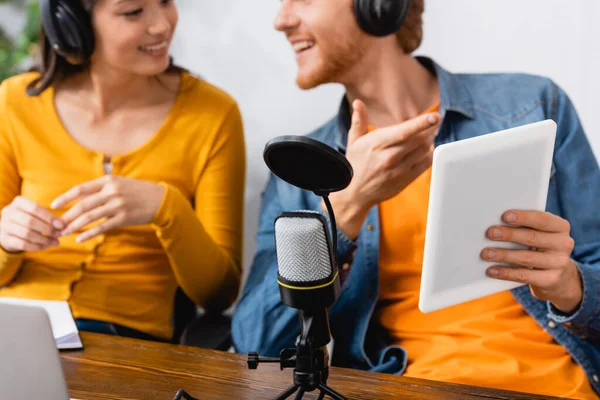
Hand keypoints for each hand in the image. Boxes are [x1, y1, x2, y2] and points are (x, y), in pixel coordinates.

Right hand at [0, 196, 63, 251]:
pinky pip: (22, 244)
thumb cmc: (29, 219)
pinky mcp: (4, 238)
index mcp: (18, 202)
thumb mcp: (37, 214)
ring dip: (44, 239)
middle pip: (30, 221)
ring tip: (55, 242)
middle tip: (59, 234)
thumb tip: (63, 225)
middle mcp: (8, 212)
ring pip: (26, 233)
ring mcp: (4, 225)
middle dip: (47, 229)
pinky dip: (36, 246)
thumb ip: (48, 218)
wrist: (10, 231)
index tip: (61, 225)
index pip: (35, 208)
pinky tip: (45, 246)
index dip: (49, 217)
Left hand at [51, 175, 164, 242]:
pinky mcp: (124, 218)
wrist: (160, 199)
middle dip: (67, 216)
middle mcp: (112, 192)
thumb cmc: (137, 191)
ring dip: (75, 226)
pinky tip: (80, 238)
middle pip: (83, 205)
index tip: (54, 206)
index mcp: (108, 180)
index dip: (65, 198)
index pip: (81, 189)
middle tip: (57, 224)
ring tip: (64, 233)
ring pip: (90, 217)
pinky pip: (102, 227)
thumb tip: (79, 197)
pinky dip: (89, 233)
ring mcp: (118, 205)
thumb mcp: (119, 183)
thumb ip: (100, 188)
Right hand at [327, 99, 440, 238]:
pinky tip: (425, 149)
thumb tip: (357, 102)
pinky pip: (425, 164)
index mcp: (377, 144)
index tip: (435, 116)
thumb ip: (359, 121)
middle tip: (434, 121)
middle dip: (430, 128)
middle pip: (419, 140)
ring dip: (430, 140)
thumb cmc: (354, 165)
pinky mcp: (405, 180)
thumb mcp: (353, 141)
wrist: (354, 194)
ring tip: (429, 133)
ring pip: (424, 151)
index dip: (422, 123)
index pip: (405, 131)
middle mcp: (389, 157)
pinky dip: (429, 154)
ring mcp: (399, 170)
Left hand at [482, 210, 581, 313]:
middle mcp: (563, 244)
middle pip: (532, 238)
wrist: (560, 276)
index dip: (523, 217)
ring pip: (526, 258)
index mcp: (561, 227)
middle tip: (490, 233)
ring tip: (486, 253)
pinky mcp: (551, 280)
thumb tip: (496, 223)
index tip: (505, 216)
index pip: (542, 219)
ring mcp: (559, 263)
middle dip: (509, 235)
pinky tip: (492, 270)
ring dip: (503, 255)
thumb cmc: (541, 246)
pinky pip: (524, 276)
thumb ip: (525, 225)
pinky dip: (506, 272)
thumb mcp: (540, 233)